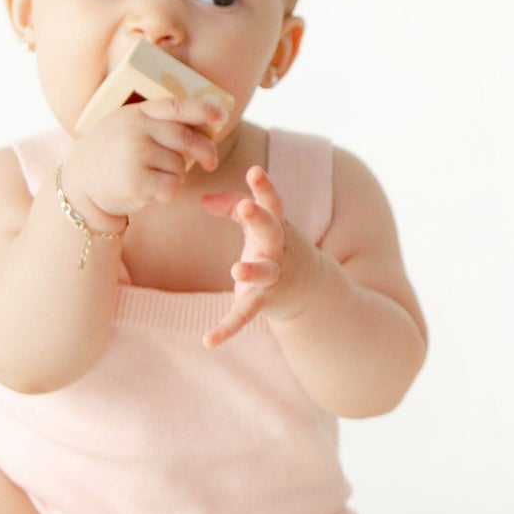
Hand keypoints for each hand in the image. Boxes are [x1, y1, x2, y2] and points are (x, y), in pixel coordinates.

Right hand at [60, 97, 226, 226]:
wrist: (80, 183)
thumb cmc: (111, 156)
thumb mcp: (126, 127)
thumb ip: (155, 124)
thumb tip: (200, 130)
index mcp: (137, 113)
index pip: (175, 106)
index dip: (201, 110)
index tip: (221, 116)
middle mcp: (136, 129)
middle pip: (187, 138)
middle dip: (206, 152)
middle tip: (211, 163)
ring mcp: (136, 153)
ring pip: (180, 166)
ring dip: (176, 176)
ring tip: (152, 177)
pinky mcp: (137, 180)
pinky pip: (173, 186)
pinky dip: (168, 193)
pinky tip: (150, 191)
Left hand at [201, 166, 319, 348]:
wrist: (310, 289)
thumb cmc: (277, 247)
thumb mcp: (260, 225)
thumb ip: (230, 206)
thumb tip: (203, 200)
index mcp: (277, 227)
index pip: (273, 203)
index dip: (265, 188)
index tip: (255, 171)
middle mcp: (279, 251)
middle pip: (272, 232)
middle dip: (259, 220)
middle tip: (247, 207)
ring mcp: (274, 278)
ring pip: (264, 274)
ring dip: (252, 272)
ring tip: (237, 270)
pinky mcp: (264, 302)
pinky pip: (244, 315)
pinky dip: (226, 329)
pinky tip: (208, 342)